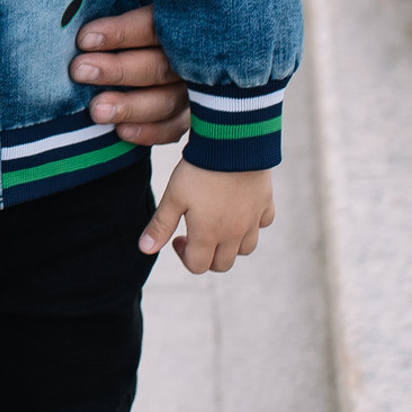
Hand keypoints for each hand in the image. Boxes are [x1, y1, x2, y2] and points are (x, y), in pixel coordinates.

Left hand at [69, 4, 188, 146]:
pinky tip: (121, 132)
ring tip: (95, 110)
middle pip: (159, 66)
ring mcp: (196, 88)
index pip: (154, 27)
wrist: (184, 31)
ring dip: (130, 107)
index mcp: (186, 18)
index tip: (85, 38)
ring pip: (167, 101)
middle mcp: (195, 56)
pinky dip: (151, 132)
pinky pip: (176, 128)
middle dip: (117, 70)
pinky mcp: (193, 114)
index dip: (121, 32)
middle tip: (79, 70)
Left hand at [141, 160, 275, 271]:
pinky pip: (263, 224)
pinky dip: (252, 223)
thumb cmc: (199, 171)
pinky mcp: (266, 204)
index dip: (183, 256)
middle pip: (223, 264)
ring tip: (216, 222)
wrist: (234, 145)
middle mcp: (234, 234)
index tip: (177, 237)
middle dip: (206, 256)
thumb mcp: (173, 197)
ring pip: (246, 249)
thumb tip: (145, 249)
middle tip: (195, 232)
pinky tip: (239, 207)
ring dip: (230, 244)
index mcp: (208, 235)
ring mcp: (253, 221)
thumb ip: (160, 225)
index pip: (197, 266)